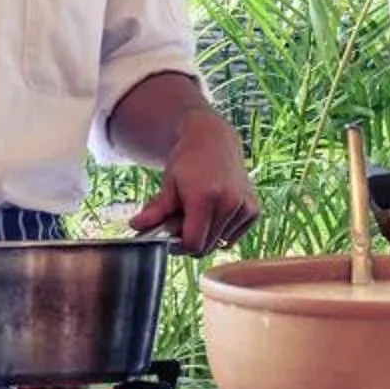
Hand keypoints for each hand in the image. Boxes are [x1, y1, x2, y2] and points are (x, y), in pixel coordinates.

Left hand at [129, 109, 258, 255]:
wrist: (214, 141)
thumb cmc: (188, 161)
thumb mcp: (168, 183)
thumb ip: (156, 210)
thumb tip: (135, 226)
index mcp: (205, 197)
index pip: (193, 243)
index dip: (178, 246)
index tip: (170, 239)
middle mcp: (229, 203)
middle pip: (206, 247)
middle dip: (190, 241)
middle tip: (181, 222)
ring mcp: (245, 207)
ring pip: (219, 244)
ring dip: (206, 236)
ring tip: (198, 213)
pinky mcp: (254, 211)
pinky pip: (233, 237)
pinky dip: (221, 232)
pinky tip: (214, 212)